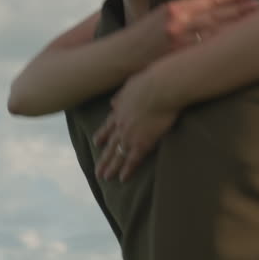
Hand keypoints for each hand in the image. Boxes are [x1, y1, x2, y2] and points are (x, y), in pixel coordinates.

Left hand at [93, 67, 177, 181]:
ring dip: (110, 168)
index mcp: (120, 110)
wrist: (161, 88)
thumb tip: (113, 102)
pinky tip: (122, 179)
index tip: (96, 143)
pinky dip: (127, 170)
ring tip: (104, 178)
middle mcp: (121, 124)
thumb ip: (122, 95)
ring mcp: (130, 135)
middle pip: (110, 145)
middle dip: (103, 158)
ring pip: (117, 155)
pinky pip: (132, 160)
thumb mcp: (131, 84)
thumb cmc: (151, 81)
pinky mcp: (142, 142)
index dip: (102, 135)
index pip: (109, 126)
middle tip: (97, 169)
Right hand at [133, 0, 258, 61]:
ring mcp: (178, 40)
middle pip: (216, 14)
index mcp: (174, 6)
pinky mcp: (179, 58)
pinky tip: (239, 43)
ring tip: (257, 19)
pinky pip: (206, 51)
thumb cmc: (142, 36)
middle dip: (241, 9)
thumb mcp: (160, 15)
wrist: (120, 57)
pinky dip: (223, 46)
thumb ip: (184, 10)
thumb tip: (212, 8)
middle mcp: (177, 21)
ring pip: (215, 32)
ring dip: (237, 25)